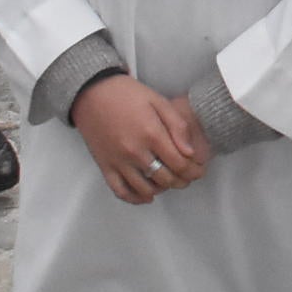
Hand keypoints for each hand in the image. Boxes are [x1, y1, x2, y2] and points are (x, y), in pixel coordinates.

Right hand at [70, 76, 208, 204]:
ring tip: (170, 183)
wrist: (92, 94)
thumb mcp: (159, 102)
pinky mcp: (105, 166)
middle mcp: (135, 152)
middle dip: (182, 181)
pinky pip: (120, 191)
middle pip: (165, 178)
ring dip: (162, 190)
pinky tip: (147, 196)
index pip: (179, 164)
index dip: (193, 171)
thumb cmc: (128, 94)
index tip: (199, 171)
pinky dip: (135, 198)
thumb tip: (191, 152)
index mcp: (152, 134)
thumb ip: (178, 126)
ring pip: (145, 188)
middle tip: (189, 177)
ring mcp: (118, 162)